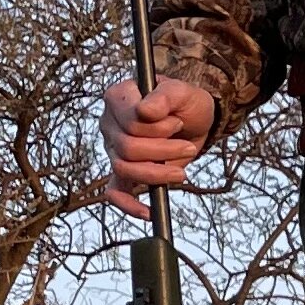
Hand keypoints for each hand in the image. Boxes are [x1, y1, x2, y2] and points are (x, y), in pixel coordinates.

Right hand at [102, 76, 216, 217]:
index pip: (130, 121)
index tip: (178, 123)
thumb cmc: (185, 103)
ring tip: (181, 171)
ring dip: (157, 173)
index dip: (157, 128)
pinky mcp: (123, 170)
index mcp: (119, 98)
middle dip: (163, 151)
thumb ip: (165, 96)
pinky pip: (115, 191)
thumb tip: (145, 111)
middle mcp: (110, 123)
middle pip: (128, 147)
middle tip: (188, 146)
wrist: (194, 121)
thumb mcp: (183, 92)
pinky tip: (147, 212)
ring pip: (124, 169)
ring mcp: (113, 148)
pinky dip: (128, 204)